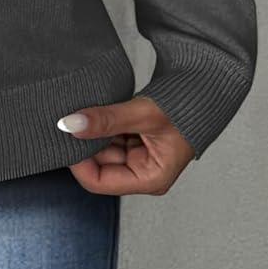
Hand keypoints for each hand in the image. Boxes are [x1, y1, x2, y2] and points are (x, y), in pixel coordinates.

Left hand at [57, 94, 194, 195]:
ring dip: (91, 133)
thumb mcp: (143, 114)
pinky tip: (93, 113)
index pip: (99, 182)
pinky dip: (99, 126)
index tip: (65, 136)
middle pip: (98, 166)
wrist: (202, 87)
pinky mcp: (135, 142)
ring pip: (101, 149)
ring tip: (83, 114)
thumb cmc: (186, 106)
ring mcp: (138, 157)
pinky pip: (108, 137)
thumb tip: (70, 124)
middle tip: (68, 121)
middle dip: (83, 145)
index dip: (78, 162)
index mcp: (150, 178)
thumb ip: (106, 120)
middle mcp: (143, 172)